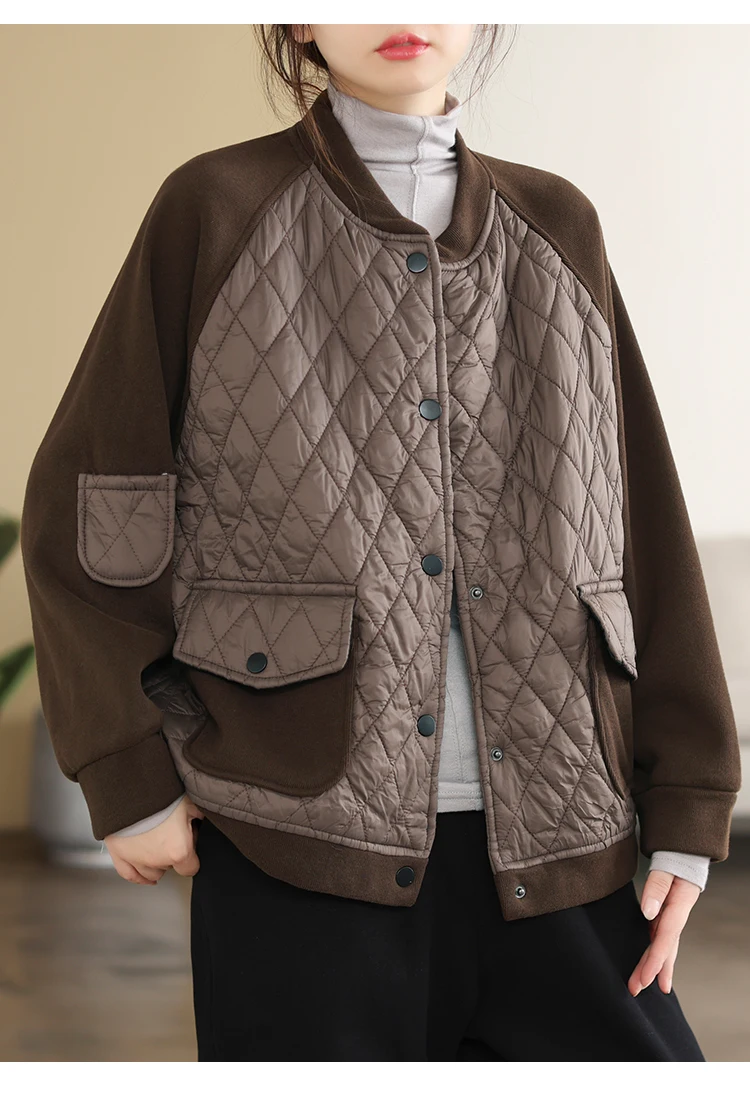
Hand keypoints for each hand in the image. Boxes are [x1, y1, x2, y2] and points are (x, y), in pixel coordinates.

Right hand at [104, 795, 204, 884]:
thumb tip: (205, 819)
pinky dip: (137, 877)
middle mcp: (156, 859)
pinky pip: (128, 874)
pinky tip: (144, 876)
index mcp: (178, 850)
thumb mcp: (190, 801)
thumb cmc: (160, 792)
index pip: (190, 868)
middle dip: (173, 854)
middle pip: (170, 868)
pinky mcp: (118, 853)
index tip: (190, 843)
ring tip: (159, 845)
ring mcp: (135, 858)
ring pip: (150, 872)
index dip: (193, 855)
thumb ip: (199, 816)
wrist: (130, 784)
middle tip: (173, 834)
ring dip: (157, 862)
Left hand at [628, 870, 700, 995]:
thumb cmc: (674, 860)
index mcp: (679, 907)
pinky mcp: (666, 918)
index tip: (646, 978)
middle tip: (635, 989)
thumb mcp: (665, 868)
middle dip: (650, 970)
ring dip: (653, 967)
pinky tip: (651, 969)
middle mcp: (677, 917)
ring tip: (641, 986)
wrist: (684, 855)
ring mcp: (672, 919)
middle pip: (664, 948)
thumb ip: (657, 888)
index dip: (655, 959)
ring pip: (663, 948)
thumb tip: (648, 913)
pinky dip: (656, 957)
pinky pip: (661, 941)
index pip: (665, 938)